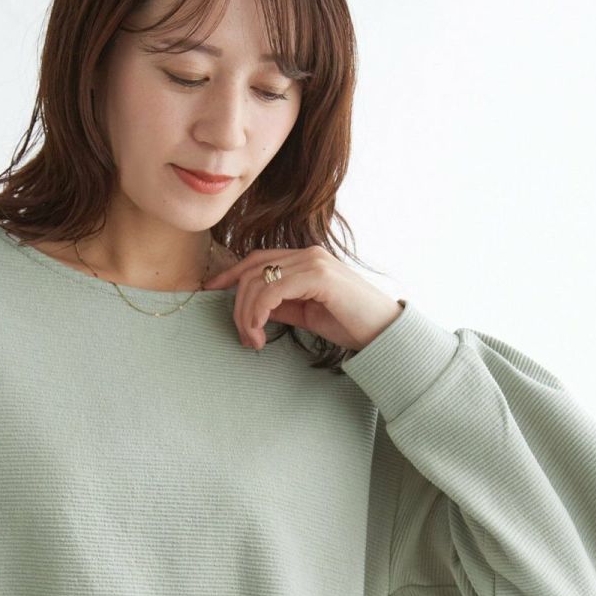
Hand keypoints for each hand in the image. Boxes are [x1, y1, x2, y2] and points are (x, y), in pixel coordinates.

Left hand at [201, 245, 403, 351]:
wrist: (384, 333)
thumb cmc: (350, 324)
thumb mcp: (307, 314)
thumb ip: (282, 305)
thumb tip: (253, 308)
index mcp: (305, 259)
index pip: (257, 259)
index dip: (231, 273)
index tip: (212, 290)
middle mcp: (308, 254)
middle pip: (252, 270)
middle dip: (238, 306)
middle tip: (245, 337)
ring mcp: (314, 261)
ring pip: (258, 281)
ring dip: (247, 315)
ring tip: (254, 341)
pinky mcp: (318, 275)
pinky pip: (273, 289)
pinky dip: (259, 311)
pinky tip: (261, 331)